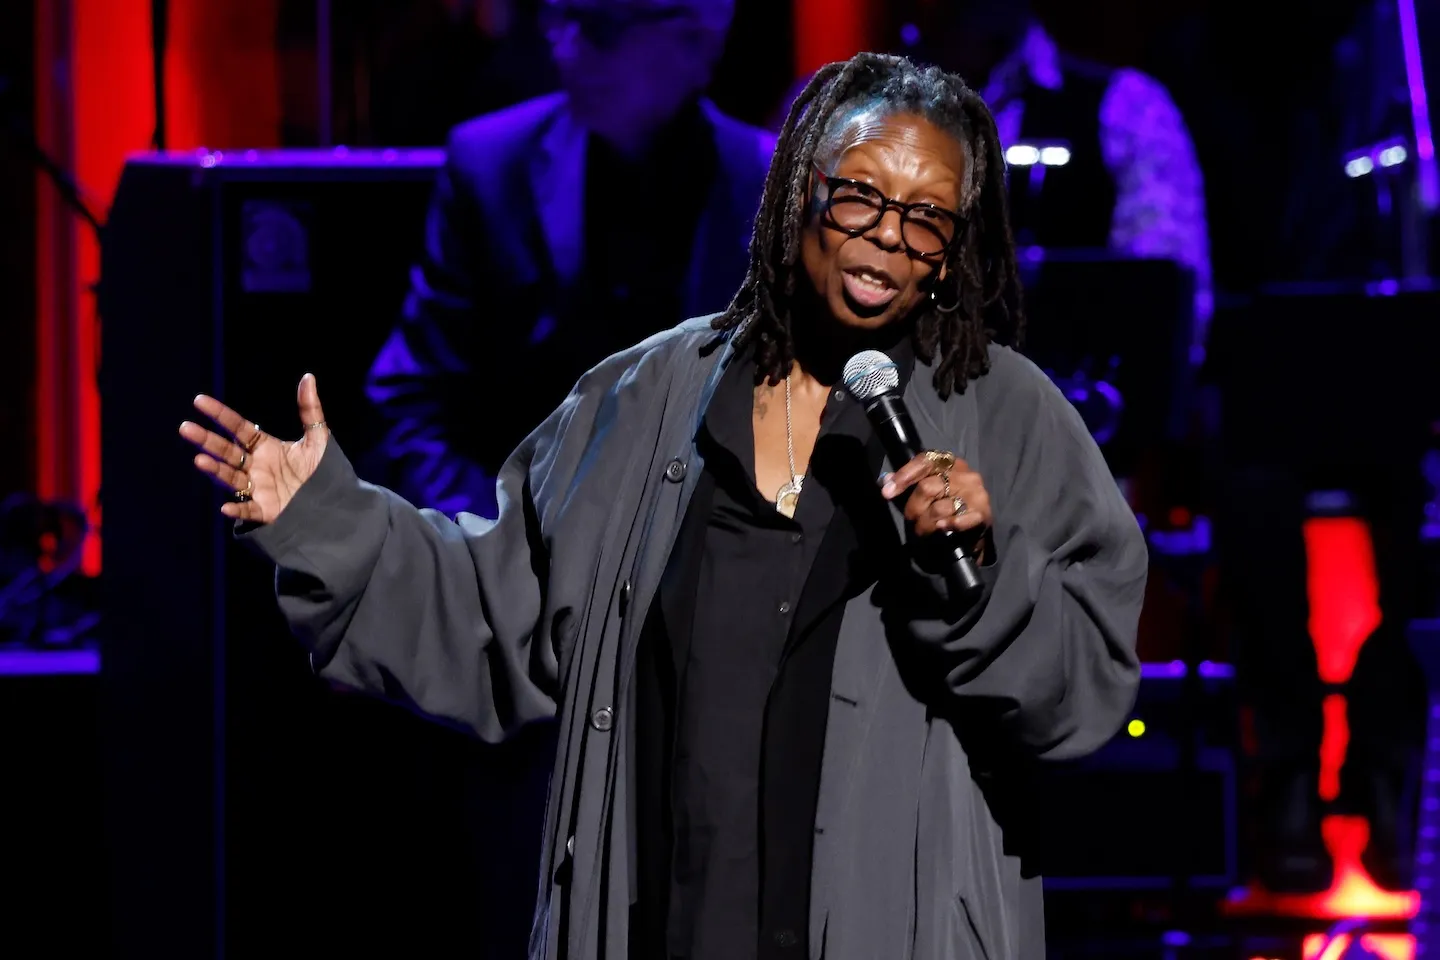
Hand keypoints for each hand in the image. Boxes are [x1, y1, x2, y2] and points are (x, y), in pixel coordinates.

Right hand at [179, 373, 329, 523]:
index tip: (199, 401)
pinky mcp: (266, 510)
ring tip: (199, 460)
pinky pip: (248, 510)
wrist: (334, 500)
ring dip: (216, 469)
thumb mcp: (318, 438)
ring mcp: (258, 488)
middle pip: (227, 451)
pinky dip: (237, 509)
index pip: (238, 427)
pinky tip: (226, 507)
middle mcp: (256, 466)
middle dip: (207, 440)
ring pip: (231, 477)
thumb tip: (308, 377)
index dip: (220, 414)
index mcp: (265, 447)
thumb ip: (310, 410)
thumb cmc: (322, 470)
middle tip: (186, 428)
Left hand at [881, 451, 991, 540]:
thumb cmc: (947, 505)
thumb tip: (885, 481)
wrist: (975, 529)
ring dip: (925, 524)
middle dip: (913, 507)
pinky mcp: (982, 513)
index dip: (904, 475)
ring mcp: (975, 493)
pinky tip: (941, 528)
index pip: (925, 461)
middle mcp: (965, 474)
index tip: (887, 492)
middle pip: (928, 487)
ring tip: (922, 531)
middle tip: (910, 519)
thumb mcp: (928, 492)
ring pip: (939, 508)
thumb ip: (908, 484)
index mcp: (950, 463)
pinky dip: (948, 524)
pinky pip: (959, 519)